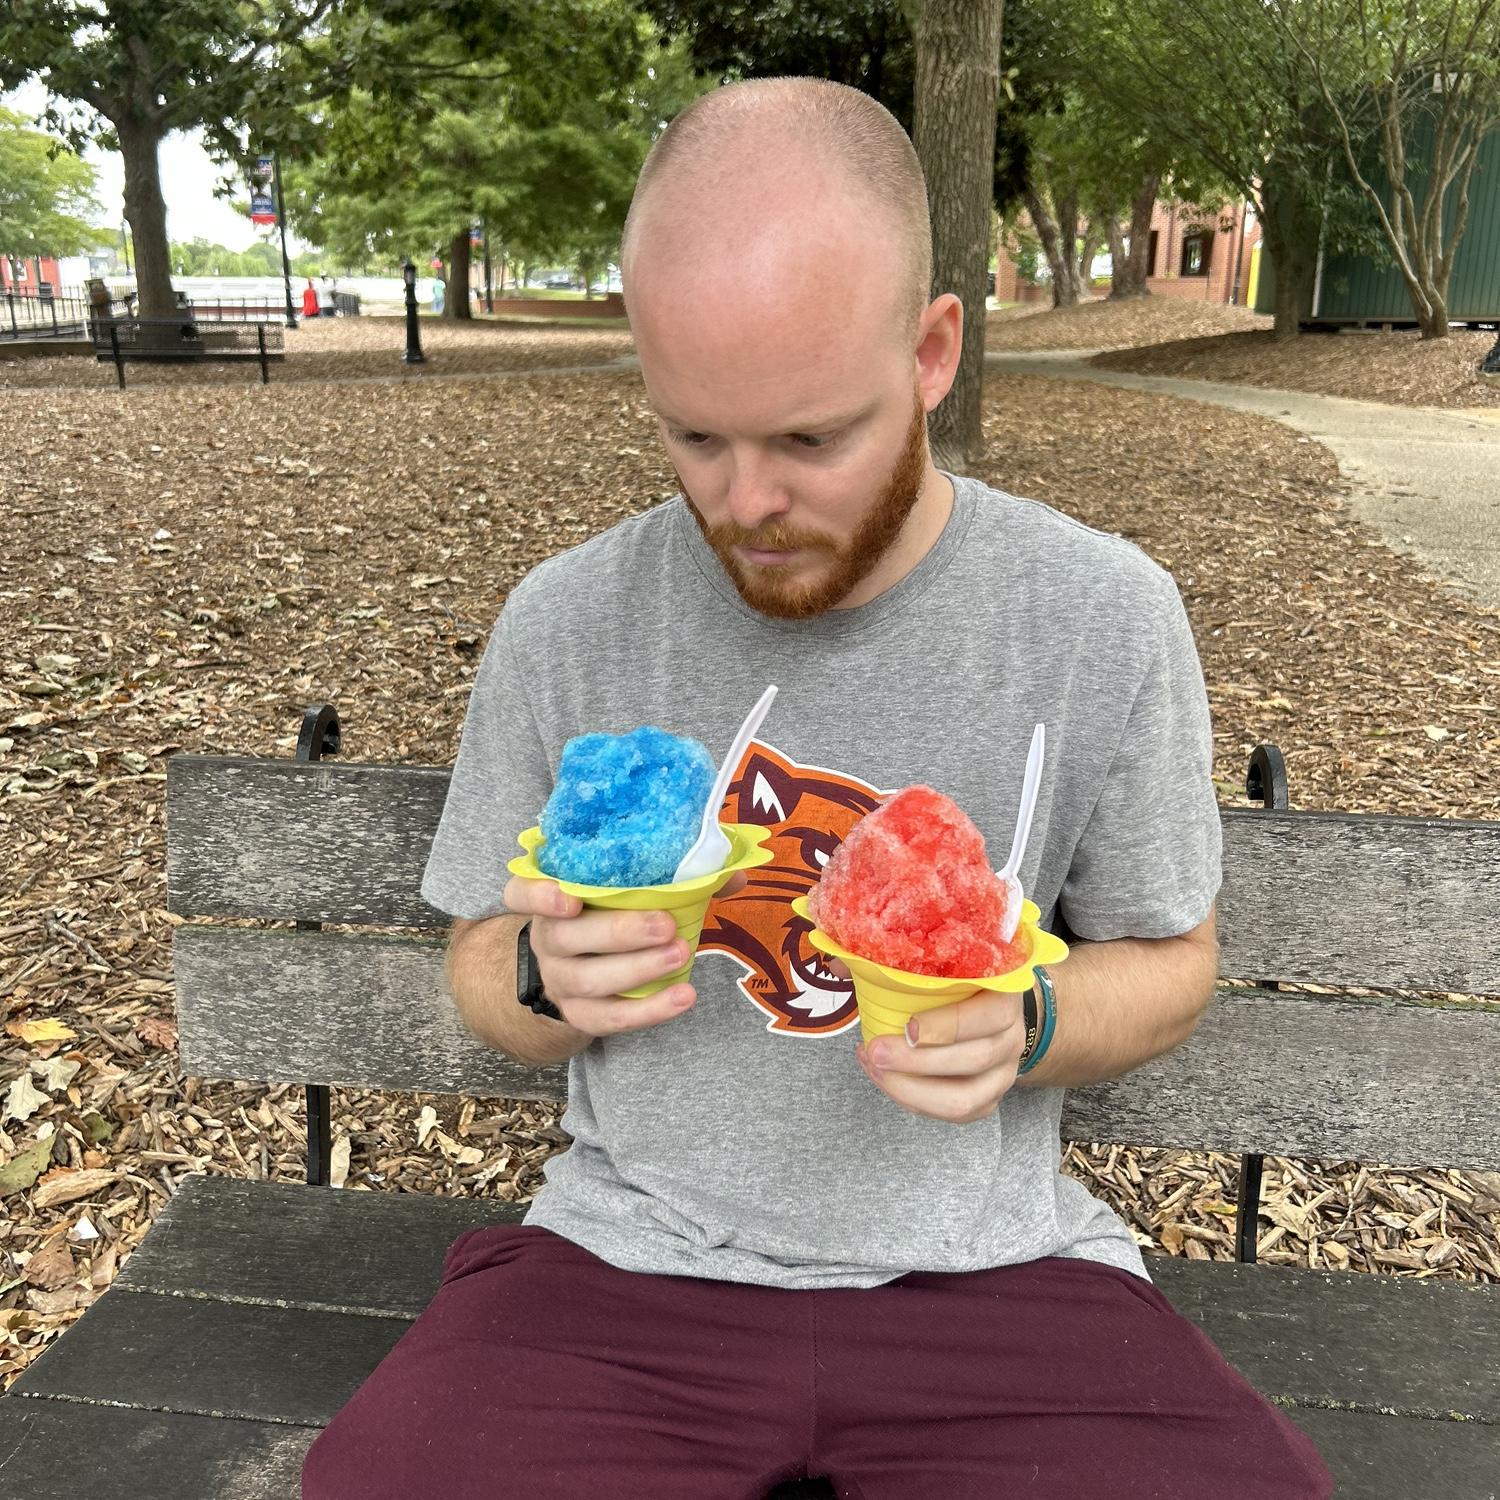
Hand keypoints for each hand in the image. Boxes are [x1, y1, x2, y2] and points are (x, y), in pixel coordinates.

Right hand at [501, 870, 748, 1037]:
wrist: (577, 967)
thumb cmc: (609, 912)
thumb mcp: (626, 887)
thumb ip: (675, 875)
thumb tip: (734, 875)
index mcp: (548, 896)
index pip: (520, 893)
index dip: (538, 895)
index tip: (568, 898)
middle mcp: (546, 938)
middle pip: (566, 937)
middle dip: (618, 932)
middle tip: (666, 925)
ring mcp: (559, 980)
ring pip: (588, 980)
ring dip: (637, 969)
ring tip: (681, 955)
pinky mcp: (579, 1014)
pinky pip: (609, 1017)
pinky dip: (648, 1010)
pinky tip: (683, 995)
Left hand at [834, 959, 1026, 1123]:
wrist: (991, 1006)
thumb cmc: (956, 979)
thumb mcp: (938, 962)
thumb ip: (891, 960)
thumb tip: (837, 962)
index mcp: (1005, 995)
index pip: (990, 1015)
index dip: (949, 1025)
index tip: (907, 1025)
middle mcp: (1011, 1037)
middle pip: (974, 1059)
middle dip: (916, 1061)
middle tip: (874, 1050)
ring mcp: (1003, 1074)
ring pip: (964, 1098)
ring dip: (911, 1088)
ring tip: (874, 1067)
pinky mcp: (988, 1099)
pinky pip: (954, 1114)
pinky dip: (915, 1100)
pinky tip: (886, 1079)